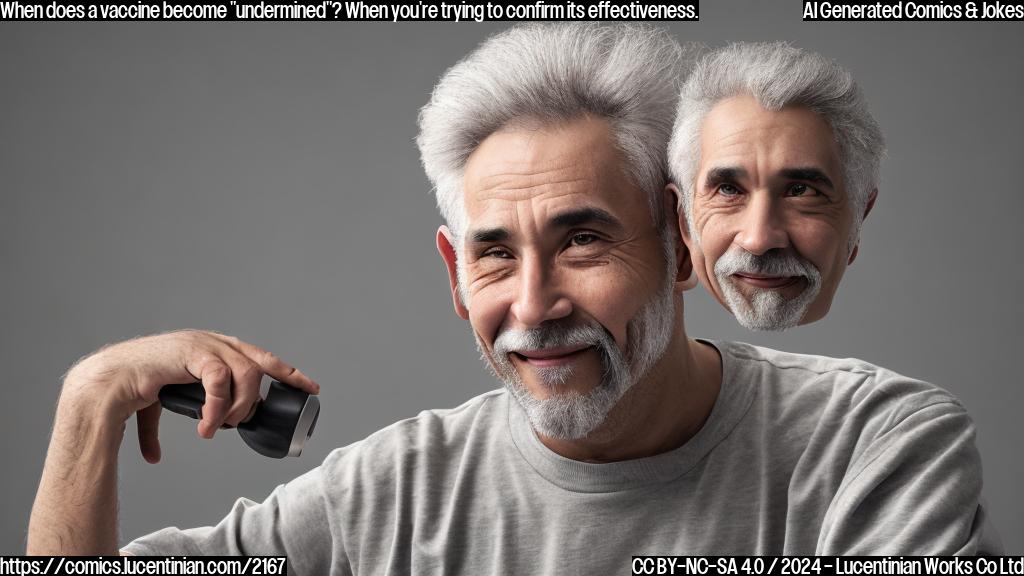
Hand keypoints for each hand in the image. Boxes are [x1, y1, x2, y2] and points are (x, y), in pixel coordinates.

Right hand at [63, 329, 319, 462]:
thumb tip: (155, 456)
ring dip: (237, 406)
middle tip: (241, 423)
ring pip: (244, 374)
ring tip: (220, 427)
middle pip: (259, 364)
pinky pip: (220, 380)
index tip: (310, 389)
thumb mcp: (159, 406)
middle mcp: (214, 342)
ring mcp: (204, 344)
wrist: (106, 383)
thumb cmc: (130, 390)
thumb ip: (161, 428)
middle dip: (261, 395)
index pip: (262, 357)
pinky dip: (218, 406)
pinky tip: (207, 425)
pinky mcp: (192, 351)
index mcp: (214, 349)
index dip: (288, 372)